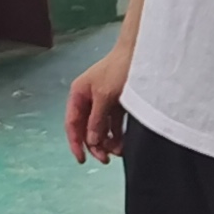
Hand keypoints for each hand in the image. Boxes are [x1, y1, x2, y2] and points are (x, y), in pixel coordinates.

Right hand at [66, 45, 133, 163]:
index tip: (82, 160)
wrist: (141, 53)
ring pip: (101, 128)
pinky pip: (114, 124)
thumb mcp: (105, 96)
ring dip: (107, 142)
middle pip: (87, 129)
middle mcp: (89, 99)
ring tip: (118, 152)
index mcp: (79, 94)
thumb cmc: (119, 69)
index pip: (73, 124)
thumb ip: (96, 120)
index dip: (76, 143)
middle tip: (105, 159)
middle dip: (95, 145)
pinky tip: (123, 144)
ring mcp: (103, 102)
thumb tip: (91, 141)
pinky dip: (117, 134)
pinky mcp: (118, 103)